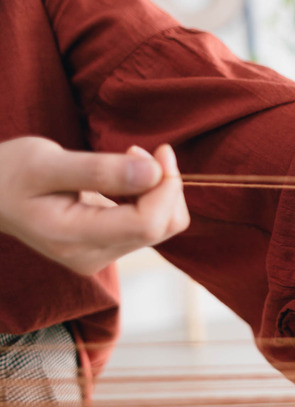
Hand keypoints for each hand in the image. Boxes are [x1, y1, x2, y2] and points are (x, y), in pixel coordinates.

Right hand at [0, 137, 189, 274]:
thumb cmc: (9, 172)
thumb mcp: (46, 162)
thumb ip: (99, 170)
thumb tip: (153, 172)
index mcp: (73, 239)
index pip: (149, 223)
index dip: (166, 185)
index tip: (159, 150)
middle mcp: (92, 256)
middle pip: (161, 226)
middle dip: (165, 185)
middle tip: (138, 150)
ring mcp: (101, 255)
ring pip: (161, 226)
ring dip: (158, 188)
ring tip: (128, 159)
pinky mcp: (107, 246)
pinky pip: (149, 223)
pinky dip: (149, 195)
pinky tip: (126, 175)